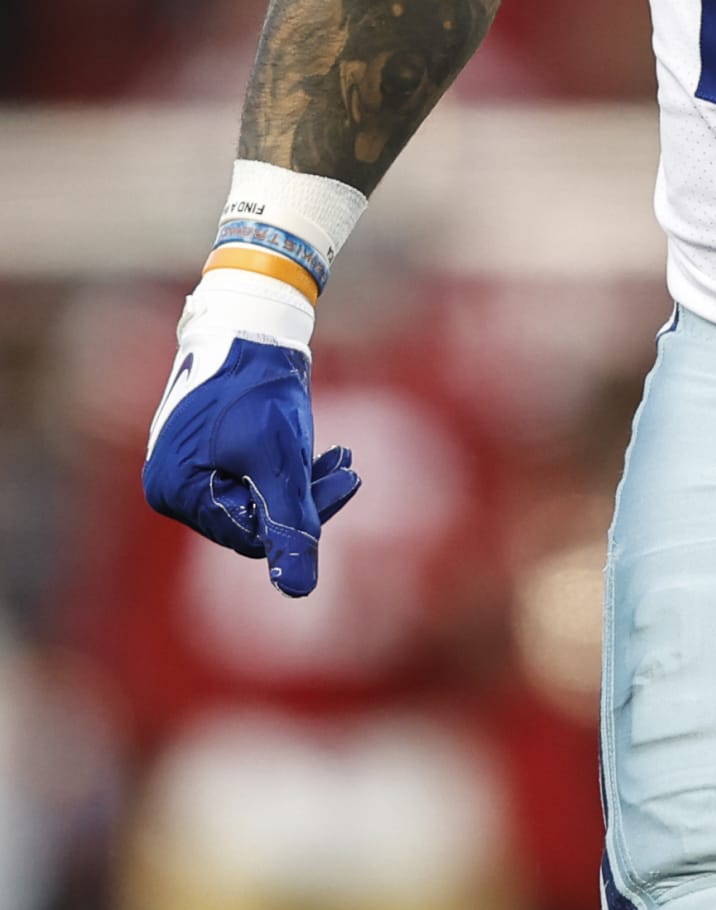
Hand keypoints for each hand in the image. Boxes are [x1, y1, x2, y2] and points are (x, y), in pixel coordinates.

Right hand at [143, 297, 358, 596]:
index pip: (249, 534)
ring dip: (302, 480)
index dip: (302, 518)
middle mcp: (173, 485)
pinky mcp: (207, 446)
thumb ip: (290, 523)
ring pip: (257, 493)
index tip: (345, 481)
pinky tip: (325, 453)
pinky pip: (250, 471)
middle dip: (305, 496)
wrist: (250, 317)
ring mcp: (187, 464)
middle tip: (348, 469)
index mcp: (178, 492)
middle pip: (253, 515)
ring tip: (342, 458)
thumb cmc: (259, 388)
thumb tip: (298, 592)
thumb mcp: (279, 459)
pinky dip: (287, 464)